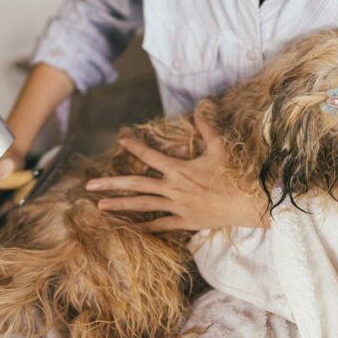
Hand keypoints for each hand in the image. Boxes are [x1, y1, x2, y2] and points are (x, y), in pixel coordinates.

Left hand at [85, 109, 267, 231]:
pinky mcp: (185, 222)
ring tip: (100, 206)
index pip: (150, 156)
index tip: (121, 140)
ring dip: (120, 205)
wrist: (248, 203)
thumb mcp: (220, 148)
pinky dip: (145, 228)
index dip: (135, 146)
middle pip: (136, 184)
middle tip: (90, 185)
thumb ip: (207, 128)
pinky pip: (161, 226)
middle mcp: (173, 188)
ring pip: (143, 206)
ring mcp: (177, 207)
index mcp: (179, 169)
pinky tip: (129, 229)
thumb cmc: (235, 175)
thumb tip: (200, 108)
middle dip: (111, 184)